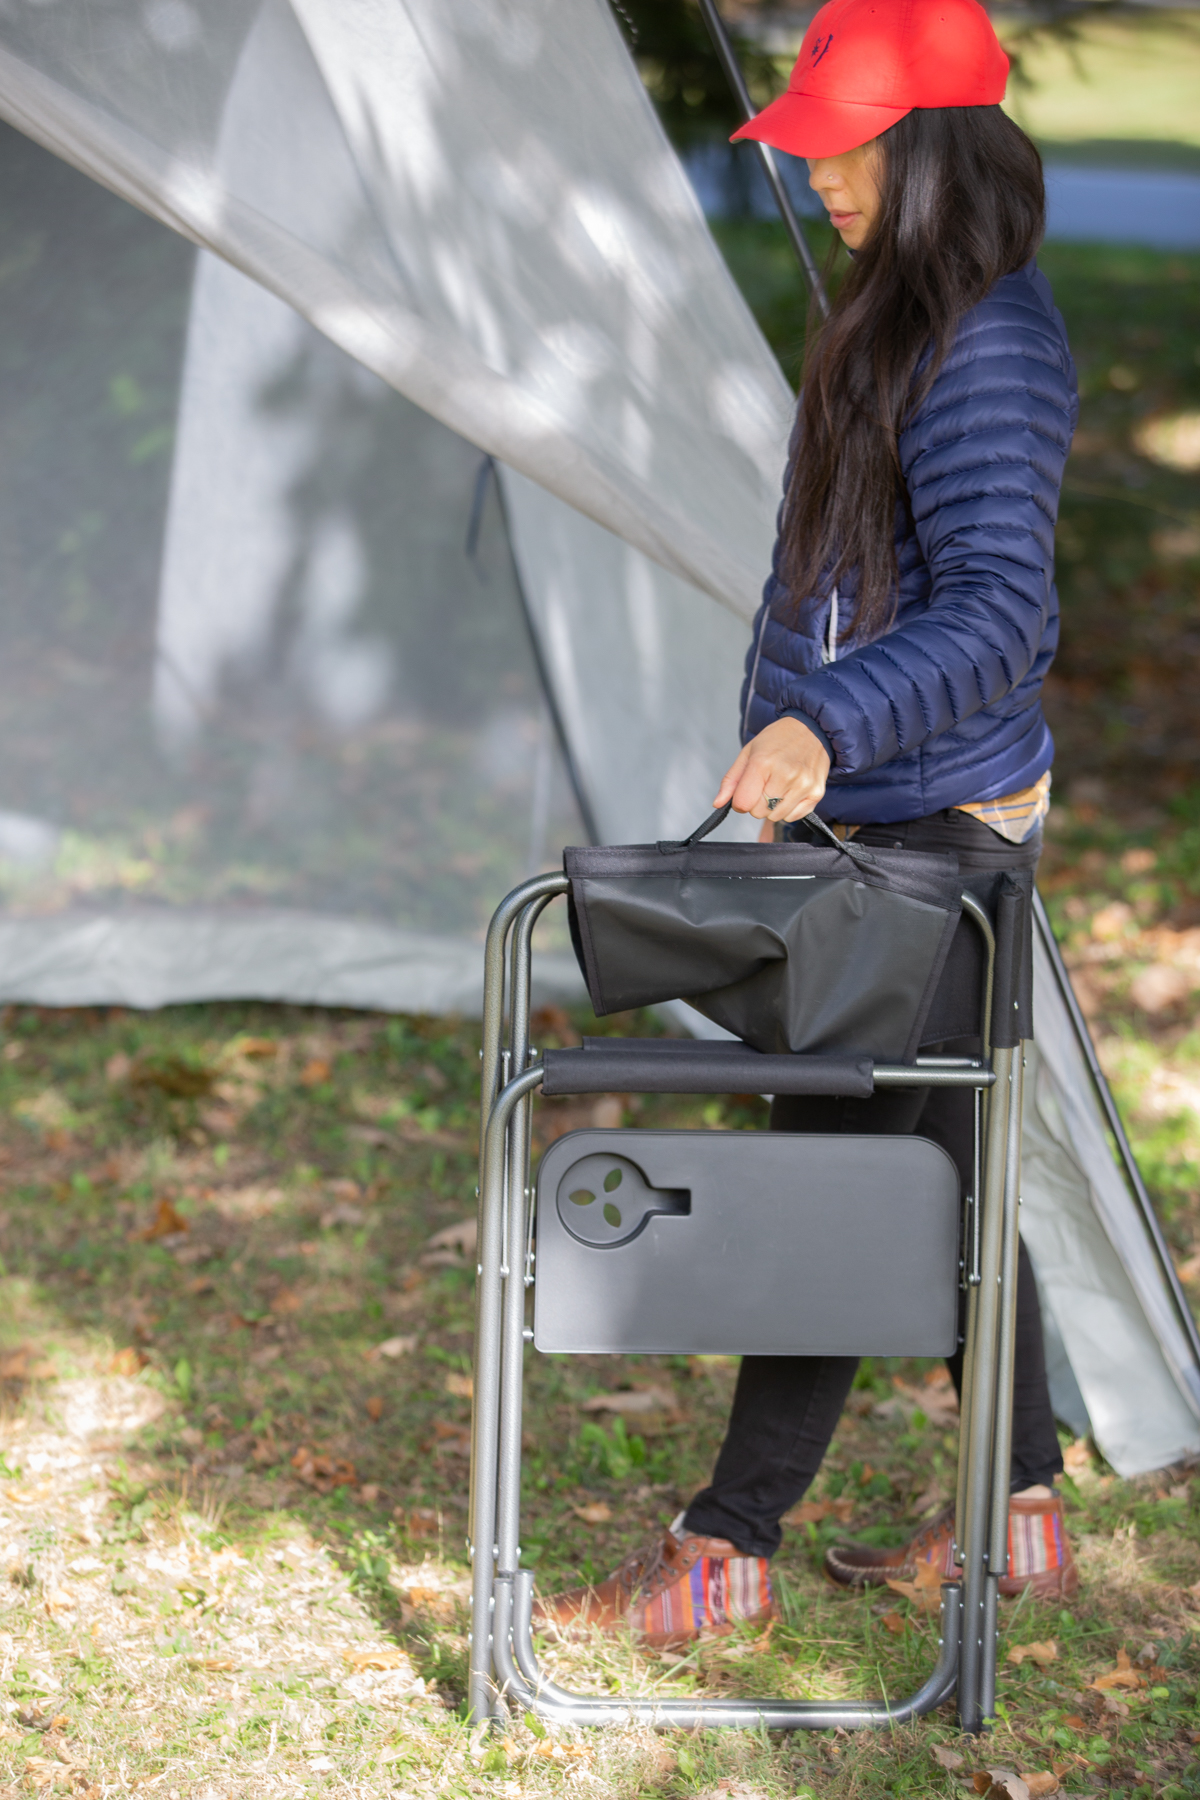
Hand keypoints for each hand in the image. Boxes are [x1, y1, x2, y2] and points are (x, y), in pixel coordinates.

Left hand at [714, 717, 831, 822]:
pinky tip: (791, 790)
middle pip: (759, 812)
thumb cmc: (778, 740)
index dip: (740, 801)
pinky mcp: (816, 793)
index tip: (746, 791)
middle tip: (765, 784)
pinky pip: (793, 817)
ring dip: (773, 807)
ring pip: (776, 817)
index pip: (743, 803)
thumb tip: (718, 803)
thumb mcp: (748, 753)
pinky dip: (788, 809)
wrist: (812, 729)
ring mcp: (803, 785)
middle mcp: (785, 775)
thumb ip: (731, 780)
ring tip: (779, 786)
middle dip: (757, 803)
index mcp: (763, 763)